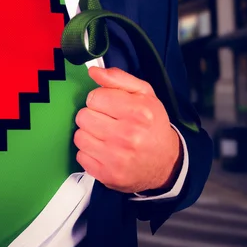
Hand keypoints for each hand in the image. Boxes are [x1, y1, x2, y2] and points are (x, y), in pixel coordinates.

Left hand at [74, 67, 181, 193]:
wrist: (167, 163)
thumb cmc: (152, 125)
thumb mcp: (144, 95)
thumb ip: (118, 78)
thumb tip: (93, 71)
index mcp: (138, 112)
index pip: (94, 97)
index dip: (100, 100)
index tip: (110, 107)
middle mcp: (128, 135)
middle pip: (83, 116)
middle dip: (93, 117)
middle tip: (107, 122)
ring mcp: (116, 158)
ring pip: (79, 136)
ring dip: (89, 135)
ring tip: (105, 137)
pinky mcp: (107, 175)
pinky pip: (80, 156)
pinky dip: (89, 153)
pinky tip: (104, 152)